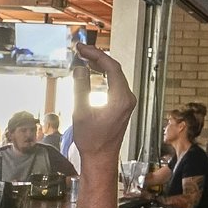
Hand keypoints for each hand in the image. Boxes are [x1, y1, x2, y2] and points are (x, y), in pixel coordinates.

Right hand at [69, 45, 136, 162]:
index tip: (82, 48)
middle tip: (81, 50)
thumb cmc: (93, 140)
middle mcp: (127, 99)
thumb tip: (79, 69)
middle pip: (115, 69)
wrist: (100, 158)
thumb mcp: (81, 112)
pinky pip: (114, 84)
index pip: (112, 67)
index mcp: (121, 98)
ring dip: (100, 66)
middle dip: (97, 58)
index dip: (96, 55)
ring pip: (115, 76)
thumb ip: (81, 87)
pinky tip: (92, 72)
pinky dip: (103, 76)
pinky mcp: (122, 106)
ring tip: (84, 58)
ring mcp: (126, 102)